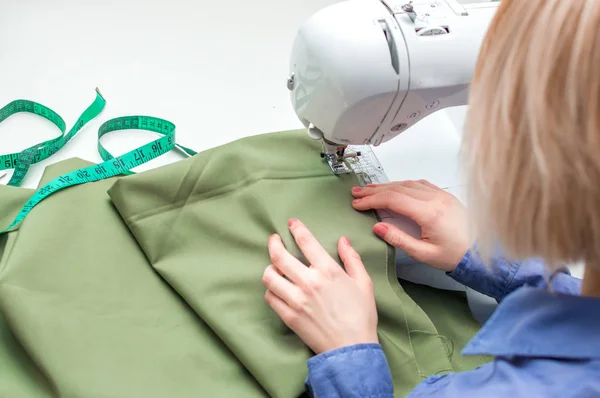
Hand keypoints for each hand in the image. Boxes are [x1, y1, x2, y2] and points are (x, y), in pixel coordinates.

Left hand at [262, 219, 378, 354]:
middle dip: (273, 243)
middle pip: (279, 256)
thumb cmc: (361, 316)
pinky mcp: (288, 316)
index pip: (306, 241)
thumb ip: (352, 259)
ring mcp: (296, 299)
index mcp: (328, 271)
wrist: (351, 349)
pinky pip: (270, 297)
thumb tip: (342, 240)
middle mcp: (309, 282)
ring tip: (274, 267)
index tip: (291, 223)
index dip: (296, 228)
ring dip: (270, 268)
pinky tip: (277, 289)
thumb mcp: (364, 283)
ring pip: (269, 276)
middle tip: (274, 240)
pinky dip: (271, 290)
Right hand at [351, 180, 469, 271]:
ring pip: (408, 184)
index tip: (357, 204)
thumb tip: (378, 226)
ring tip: (370, 189)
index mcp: (429, 212)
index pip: (393, 199)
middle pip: (398, 188)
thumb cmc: (454, 255)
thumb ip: (399, 239)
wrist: (482, 252)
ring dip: (387, 185)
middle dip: (374, 190)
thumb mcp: (424, 254)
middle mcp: (435, 198)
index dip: (372, 200)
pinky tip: (394, 187)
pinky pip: (420, 184)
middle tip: (356, 192)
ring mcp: (441, 194)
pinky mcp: (445, 195)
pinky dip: (403, 184)